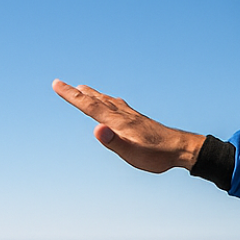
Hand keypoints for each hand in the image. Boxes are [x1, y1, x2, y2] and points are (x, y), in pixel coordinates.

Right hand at [53, 80, 204, 172]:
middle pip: (97, 101)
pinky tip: (114, 102)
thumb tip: (96, 128)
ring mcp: (133, 117)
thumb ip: (114, 142)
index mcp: (118, 122)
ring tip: (84, 89)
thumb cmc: (157, 155)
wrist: (183, 149)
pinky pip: (120, 106)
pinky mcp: (140, 120)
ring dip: (93, 95)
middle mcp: (124, 115)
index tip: (56, 84)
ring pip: (108, 101)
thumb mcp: (133, 154)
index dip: (71, 95)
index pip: (89, 106)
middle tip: (63, 84)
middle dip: (78, 94)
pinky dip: (109, 100)